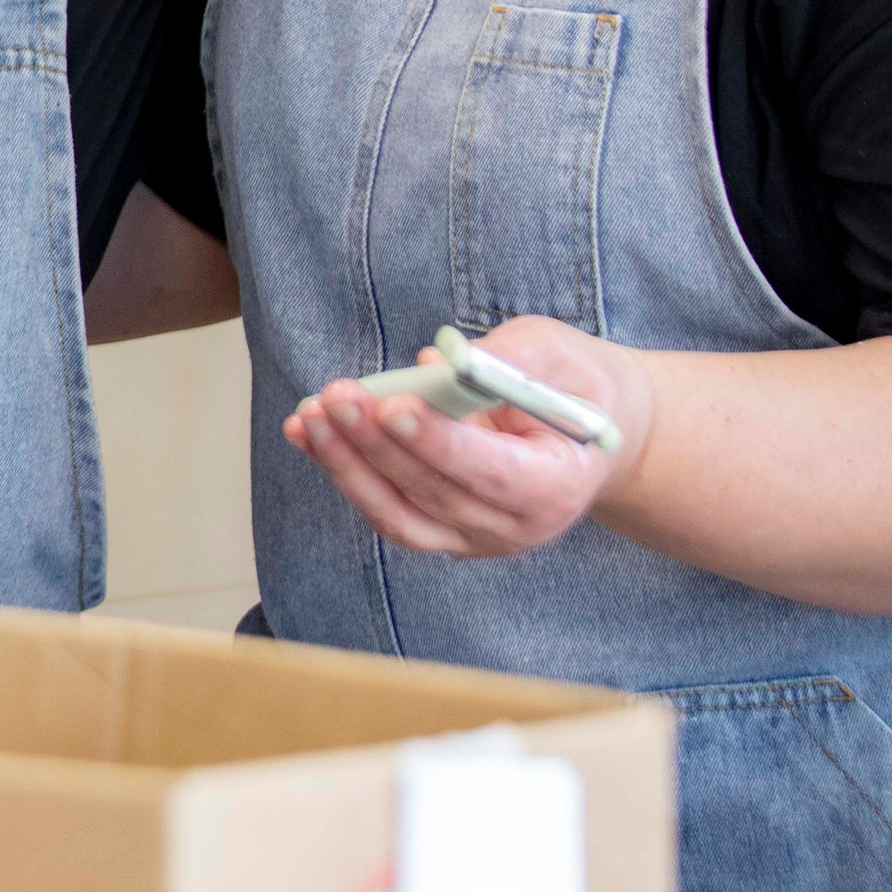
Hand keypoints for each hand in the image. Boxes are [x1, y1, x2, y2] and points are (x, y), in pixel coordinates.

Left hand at [284, 316, 654, 559]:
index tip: (391, 407)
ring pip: (399, 515)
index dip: (440, 443)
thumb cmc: (570, 383)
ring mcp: (474, 537)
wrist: (584, 429)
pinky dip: (344, 470)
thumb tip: (439, 362)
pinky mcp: (440, 531)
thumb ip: (505, 359)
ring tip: (308, 415)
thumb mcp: (556, 353)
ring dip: (347, 464)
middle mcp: (516, 526)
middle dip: (377, 443)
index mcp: (559, 484)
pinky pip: (385, 508)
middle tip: (335, 396)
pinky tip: (308, 431)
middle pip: (435, 494)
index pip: (493, 474)